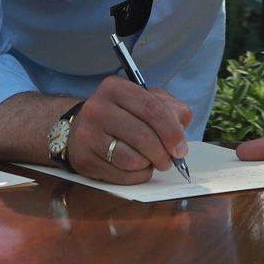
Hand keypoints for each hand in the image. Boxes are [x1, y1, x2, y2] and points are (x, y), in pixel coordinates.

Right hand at [67, 76, 191, 183]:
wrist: (81, 127)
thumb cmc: (120, 114)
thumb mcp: (145, 100)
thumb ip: (169, 108)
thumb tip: (181, 125)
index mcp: (114, 88)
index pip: (152, 110)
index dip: (171, 132)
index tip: (181, 148)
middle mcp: (97, 108)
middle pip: (143, 137)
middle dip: (163, 153)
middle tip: (169, 159)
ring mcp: (87, 135)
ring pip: (132, 160)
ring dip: (148, 165)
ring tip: (149, 160)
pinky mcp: (84, 159)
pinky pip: (121, 176)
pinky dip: (136, 176)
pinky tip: (136, 168)